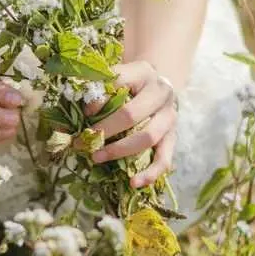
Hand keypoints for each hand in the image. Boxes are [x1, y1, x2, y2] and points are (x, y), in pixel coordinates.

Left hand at [85, 60, 177, 187]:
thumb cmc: (129, 84)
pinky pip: (164, 159)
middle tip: (81, 142)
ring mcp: (170, 116)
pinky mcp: (173, 137)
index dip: (98, 100)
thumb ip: (99, 88)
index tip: (83, 113)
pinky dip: (150, 173)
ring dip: (119, 150)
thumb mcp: (115, 77)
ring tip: (96, 158)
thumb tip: (85, 112)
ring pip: (148, 137)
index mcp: (143, 72)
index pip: (118, 83)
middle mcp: (161, 93)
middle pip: (131, 115)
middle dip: (104, 131)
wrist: (157, 87)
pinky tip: (133, 183)